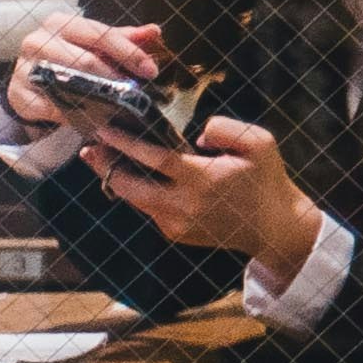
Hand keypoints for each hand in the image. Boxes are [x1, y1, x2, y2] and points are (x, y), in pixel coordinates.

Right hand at [1, 13, 162, 131]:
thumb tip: (154, 31)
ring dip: (98, 97)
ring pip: (69, 84)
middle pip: (85, 60)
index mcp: (60, 23)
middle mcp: (38, 41)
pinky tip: (97, 120)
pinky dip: (78, 115)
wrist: (30, 77)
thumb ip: (125, 37)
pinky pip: (53, 108)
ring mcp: (24, 68)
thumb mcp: (95, 43)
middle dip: (116, 78)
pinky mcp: (18, 95)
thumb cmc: (69, 53)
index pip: (100, 35)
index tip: (150, 70)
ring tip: (121, 106)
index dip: (129, 53)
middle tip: (137, 92)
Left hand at [84, 109, 322, 278]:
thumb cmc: (266, 179)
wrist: (273, 225)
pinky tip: (142, 180)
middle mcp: (183, 204)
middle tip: (89, 149)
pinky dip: (142, 194)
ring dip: (118, 180)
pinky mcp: (174, 234)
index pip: (154, 158)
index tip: (105, 130)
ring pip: (135, 200)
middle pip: (129, 187)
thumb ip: (226, 129)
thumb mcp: (261, 142)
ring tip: (105, 162)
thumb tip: (196, 136)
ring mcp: (176, 223)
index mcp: (203, 179)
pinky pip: (150, 210)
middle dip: (105, 167)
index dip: (126, 143)